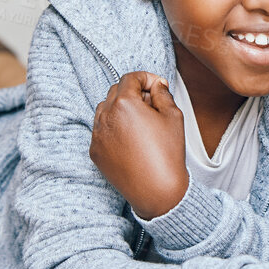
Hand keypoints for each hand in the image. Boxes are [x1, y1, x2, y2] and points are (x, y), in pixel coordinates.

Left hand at [88, 71, 189, 220]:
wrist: (156, 190)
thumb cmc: (167, 153)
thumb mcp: (173, 116)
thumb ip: (162, 94)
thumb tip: (156, 85)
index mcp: (124, 103)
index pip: (130, 78)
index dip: (146, 78)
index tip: (157, 86)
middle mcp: (105, 117)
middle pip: (115, 91)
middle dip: (133, 92)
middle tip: (152, 104)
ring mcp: (97, 136)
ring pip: (105, 110)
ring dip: (120, 109)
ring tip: (140, 122)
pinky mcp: (95, 152)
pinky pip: (101, 131)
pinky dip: (113, 128)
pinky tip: (131, 139)